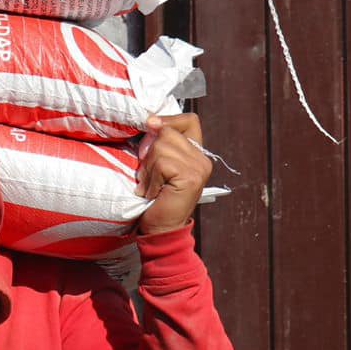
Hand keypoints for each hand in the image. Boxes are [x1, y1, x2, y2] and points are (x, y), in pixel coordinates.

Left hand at [136, 113, 212, 235]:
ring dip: (148, 169)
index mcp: (197, 153)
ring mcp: (199, 168)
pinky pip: (161, 163)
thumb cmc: (156, 198)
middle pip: (168, 132)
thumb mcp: (158, 165)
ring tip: (151, 186)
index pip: (189, 120)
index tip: (150, 125)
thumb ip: (160, 144)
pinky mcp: (191, 177)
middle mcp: (202, 159)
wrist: (161, 229)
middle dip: (150, 152)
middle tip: (149, 175)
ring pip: (161, 147)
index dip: (168, 119)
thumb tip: (150, 120)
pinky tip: (153, 193)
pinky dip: (151, 179)